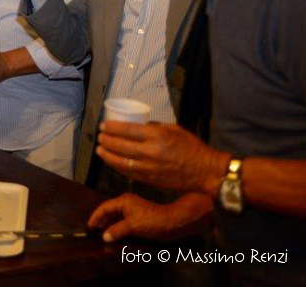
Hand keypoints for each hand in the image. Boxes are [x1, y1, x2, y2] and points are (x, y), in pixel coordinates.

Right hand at [88, 192, 214, 242]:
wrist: (173, 223)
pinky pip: (123, 222)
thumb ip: (116, 231)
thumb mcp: (132, 226)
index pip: (104, 207)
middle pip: (109, 212)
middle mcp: (126, 204)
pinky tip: (116, 235)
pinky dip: (118, 228)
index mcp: (123, 201)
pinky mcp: (139, 218)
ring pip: (116, 217)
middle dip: (101, 221)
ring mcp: (133, 211)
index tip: (89, 226)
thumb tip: (104, 236)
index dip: (95, 217)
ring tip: (103, 234)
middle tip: (94, 231)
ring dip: (110, 225)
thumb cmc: (152, 221)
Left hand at [96, 121, 228, 193]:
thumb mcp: (174, 129)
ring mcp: (149, 168)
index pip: (127, 130)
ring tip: (100, 150)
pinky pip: (128, 173)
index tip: (103, 126)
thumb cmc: (192, 147)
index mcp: (157, 136)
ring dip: (107, 155)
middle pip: (120, 145)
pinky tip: (111, 162)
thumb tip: (138, 127)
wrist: (206, 172)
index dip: (112, 128)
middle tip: (99, 136)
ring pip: (121, 161)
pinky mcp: (150, 180)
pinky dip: (117, 167)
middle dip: (106, 140)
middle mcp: (151, 152)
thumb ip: (154, 128)